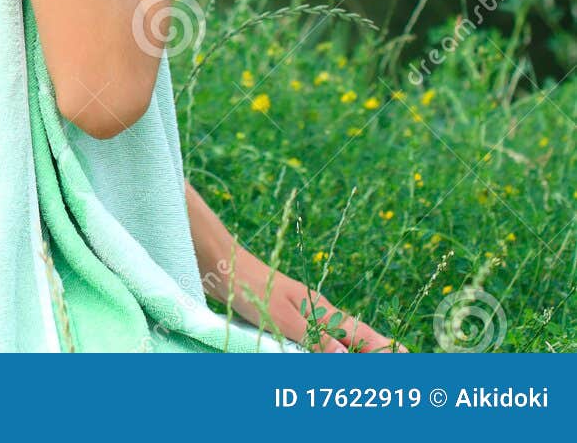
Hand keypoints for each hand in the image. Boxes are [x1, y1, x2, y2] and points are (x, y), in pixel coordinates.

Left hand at [205, 245, 409, 353]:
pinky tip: (328, 358)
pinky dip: (328, 352)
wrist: (223, 266)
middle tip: (401, 364)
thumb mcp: (282, 317)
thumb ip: (313, 338)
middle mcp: (317, 312)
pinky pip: (316, 340)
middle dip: (376, 352)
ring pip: (336, 339)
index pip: (361, 335)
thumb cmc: (252, 287)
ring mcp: (303, 315)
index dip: (384, 349)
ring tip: (373, 365)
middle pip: (354, 337)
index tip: (408, 357)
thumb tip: (345, 360)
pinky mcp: (286, 319)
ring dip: (353, 354)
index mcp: (322, 310)